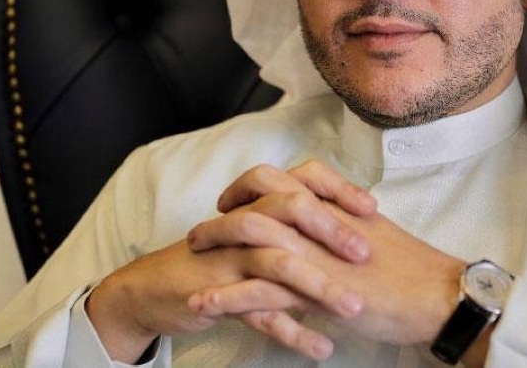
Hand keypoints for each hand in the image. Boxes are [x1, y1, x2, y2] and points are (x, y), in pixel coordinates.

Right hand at [87, 161, 376, 362]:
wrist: (155, 287)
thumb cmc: (218, 257)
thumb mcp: (255, 232)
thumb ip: (293, 223)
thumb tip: (346, 222)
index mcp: (261, 203)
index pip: (303, 179)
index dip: (337, 188)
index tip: (372, 209)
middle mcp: (248, 224)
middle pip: (291, 211)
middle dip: (331, 231)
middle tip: (365, 254)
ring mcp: (232, 259)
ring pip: (277, 264)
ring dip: (319, 286)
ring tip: (352, 309)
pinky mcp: (218, 296)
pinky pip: (258, 313)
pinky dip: (292, 332)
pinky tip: (321, 349)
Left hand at [187, 160, 467, 347]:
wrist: (437, 295)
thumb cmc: (414, 270)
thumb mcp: (377, 234)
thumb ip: (347, 225)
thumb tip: (329, 228)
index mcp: (338, 205)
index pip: (288, 177)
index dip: (256, 185)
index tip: (237, 199)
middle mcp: (322, 220)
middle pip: (261, 197)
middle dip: (226, 209)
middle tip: (204, 228)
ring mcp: (316, 252)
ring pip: (251, 236)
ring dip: (215, 245)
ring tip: (191, 257)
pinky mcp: (314, 288)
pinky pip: (257, 289)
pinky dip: (224, 296)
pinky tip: (202, 305)